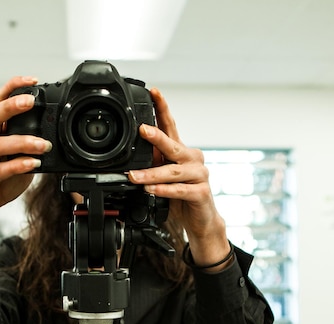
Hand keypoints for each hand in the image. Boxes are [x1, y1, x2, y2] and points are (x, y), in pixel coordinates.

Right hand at [0, 76, 52, 263]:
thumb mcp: (19, 157)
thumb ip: (32, 144)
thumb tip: (57, 135)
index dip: (13, 87)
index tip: (33, 80)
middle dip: (11, 105)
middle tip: (31, 101)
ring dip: (22, 141)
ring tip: (43, 144)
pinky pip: (1, 170)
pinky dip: (18, 165)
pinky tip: (33, 163)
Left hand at [127, 88, 230, 268]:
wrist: (201, 221)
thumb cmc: (181, 195)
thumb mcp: (162, 175)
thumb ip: (152, 161)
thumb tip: (132, 150)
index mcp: (181, 151)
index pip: (171, 125)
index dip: (163, 108)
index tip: (153, 91)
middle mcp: (192, 158)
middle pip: (173, 144)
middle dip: (156, 136)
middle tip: (141, 130)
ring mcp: (199, 175)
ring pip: (173, 171)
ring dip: (152, 174)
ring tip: (135, 177)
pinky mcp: (201, 193)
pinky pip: (180, 190)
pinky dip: (165, 190)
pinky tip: (152, 190)